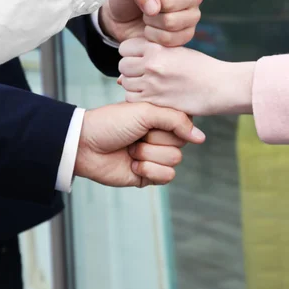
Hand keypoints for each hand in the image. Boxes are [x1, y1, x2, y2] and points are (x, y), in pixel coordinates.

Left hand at [74, 101, 205, 186]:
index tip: (153, 120)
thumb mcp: (145, 111)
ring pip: (174, 160)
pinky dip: (148, 170)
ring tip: (131, 149)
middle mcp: (161, 136)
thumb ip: (176, 120)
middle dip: (155, 139)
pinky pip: (167, 177)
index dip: (170, 124)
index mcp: (161, 117)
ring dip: (148, 155)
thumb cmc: (112, 122)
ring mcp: (155, 156)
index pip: (185, 123)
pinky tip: (132, 165)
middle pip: (181, 143)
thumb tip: (201, 137)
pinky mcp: (149, 175)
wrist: (86, 145)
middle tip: (136, 134)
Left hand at [99, 0, 203, 45]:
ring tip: (147, 16)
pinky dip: (153, 36)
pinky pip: (169, 39)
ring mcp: (193, 16)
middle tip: (145, 5)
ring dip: (151, 22)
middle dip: (149, 7)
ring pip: (170, 22)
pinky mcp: (188, 35)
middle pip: (171, 2)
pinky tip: (151, 29)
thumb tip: (154, 9)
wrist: (125, 17)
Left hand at [118, 38, 255, 115]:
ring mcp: (152, 83)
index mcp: (157, 47)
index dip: (130, 53)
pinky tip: (150, 97)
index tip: (140, 59)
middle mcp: (152, 63)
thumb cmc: (201, 68)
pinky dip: (137, 99)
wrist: (221, 86)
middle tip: (144, 75)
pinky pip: (131, 99)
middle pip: (123, 65)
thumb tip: (120, 76)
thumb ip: (150, 57)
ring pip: (125, 83)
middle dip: (130, 70)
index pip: (125, 47)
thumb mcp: (177, 53)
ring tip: (149, 86)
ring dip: (133, 85)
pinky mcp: (155, 101)